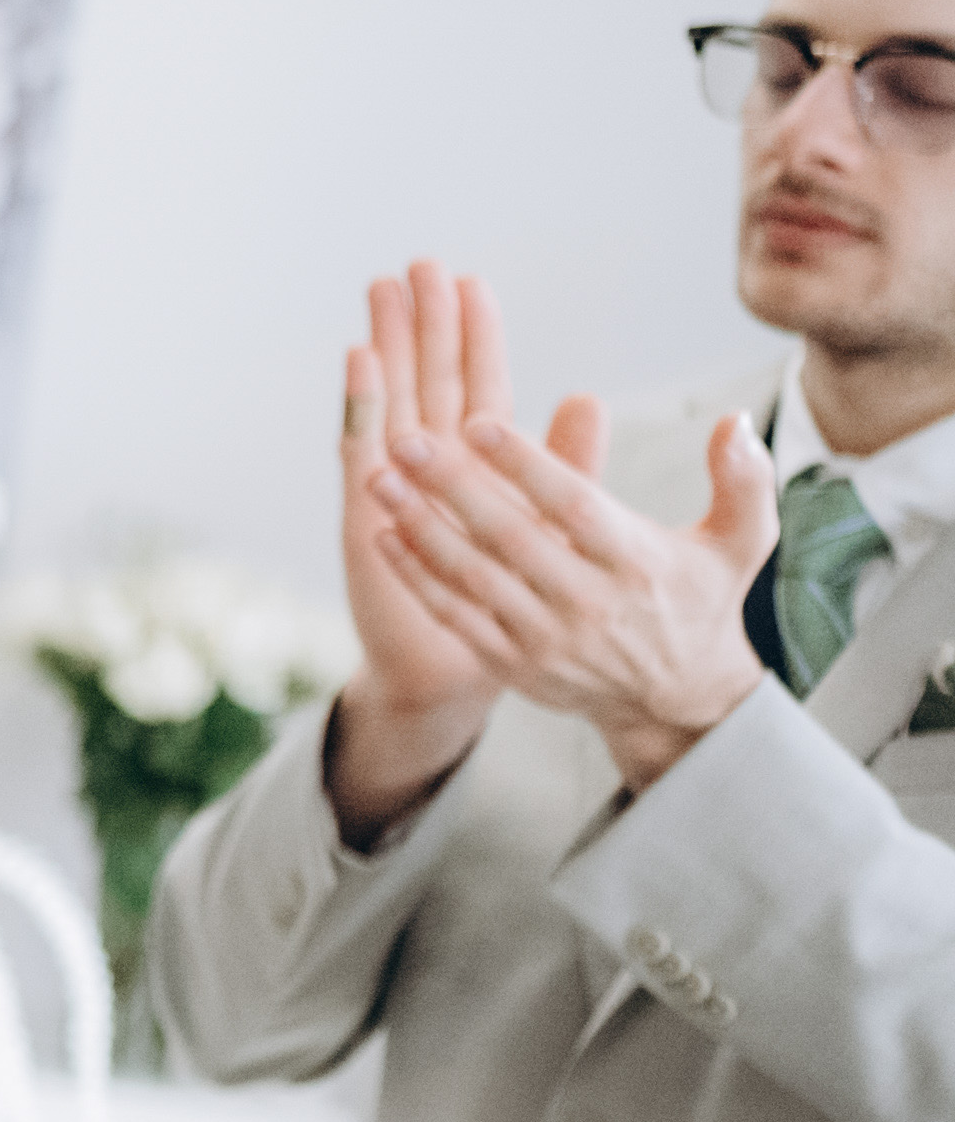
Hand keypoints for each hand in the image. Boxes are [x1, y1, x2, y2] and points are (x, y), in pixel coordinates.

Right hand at [324, 265, 520, 829]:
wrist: (458, 669)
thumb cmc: (513, 602)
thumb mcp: (555, 532)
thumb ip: (570, 467)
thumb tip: (590, 397)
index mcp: (478, 468)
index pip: (474, 385)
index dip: (472, 336)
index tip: (468, 282)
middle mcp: (429, 469)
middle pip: (426, 380)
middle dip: (423, 322)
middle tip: (418, 263)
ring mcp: (392, 489)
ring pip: (392, 399)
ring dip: (388, 344)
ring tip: (384, 289)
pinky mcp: (367, 514)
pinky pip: (362, 446)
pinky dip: (361, 401)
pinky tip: (360, 358)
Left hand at [358, 292, 780, 794]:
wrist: (676, 702)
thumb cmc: (702, 603)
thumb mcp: (741, 545)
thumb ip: (743, 482)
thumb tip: (734, 420)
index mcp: (639, 563)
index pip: (574, 506)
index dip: (526, 465)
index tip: (479, 421)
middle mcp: (589, 603)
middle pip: (510, 538)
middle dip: (452, 487)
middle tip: (404, 439)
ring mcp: (546, 638)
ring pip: (472, 577)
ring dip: (420, 527)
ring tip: (378, 477)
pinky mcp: (513, 663)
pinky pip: (455, 615)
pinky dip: (417, 577)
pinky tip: (382, 534)